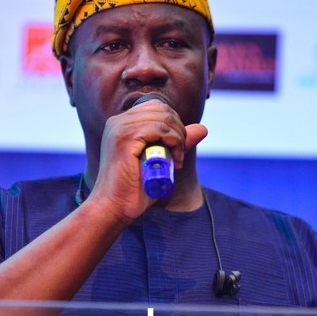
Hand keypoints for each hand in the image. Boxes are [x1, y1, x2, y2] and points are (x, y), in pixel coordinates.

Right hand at [89, 99, 206, 221]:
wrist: (113, 208)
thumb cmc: (133, 189)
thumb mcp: (159, 160)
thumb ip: (176, 142)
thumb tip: (203, 129)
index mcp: (120, 123)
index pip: (155, 106)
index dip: (173, 123)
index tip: (177, 146)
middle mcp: (117, 121)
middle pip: (161, 109)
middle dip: (178, 129)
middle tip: (179, 153)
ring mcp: (119, 128)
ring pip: (163, 118)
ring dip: (178, 138)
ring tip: (177, 159)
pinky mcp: (124, 138)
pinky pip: (159, 129)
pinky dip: (174, 142)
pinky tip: (175, 159)